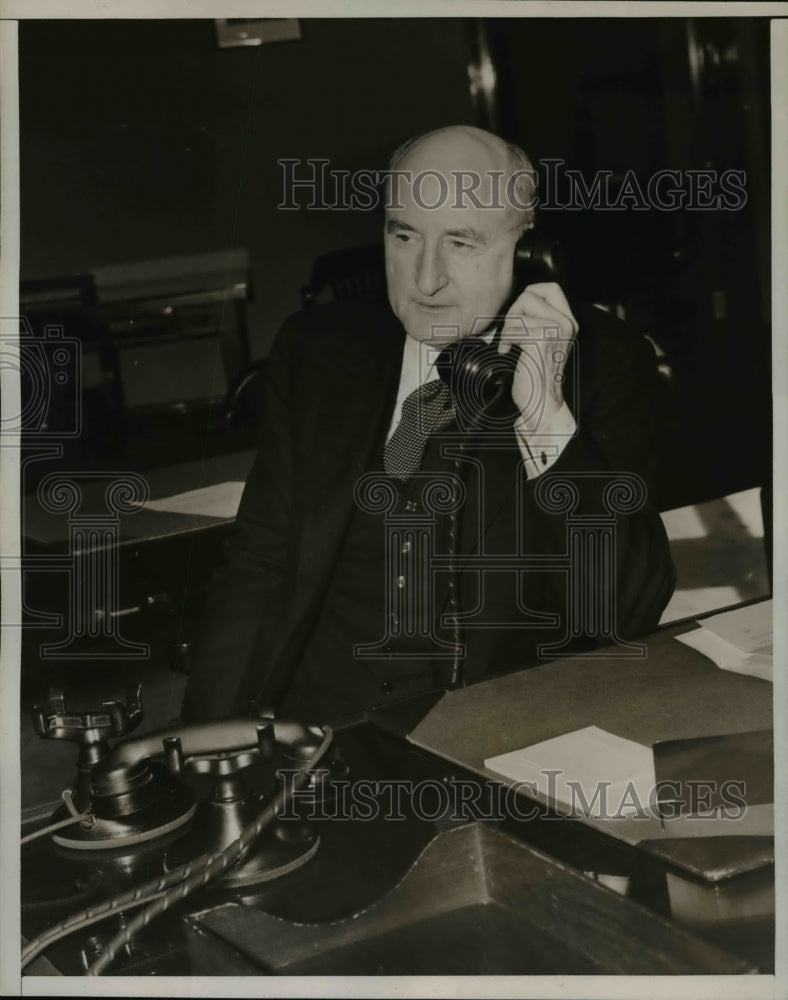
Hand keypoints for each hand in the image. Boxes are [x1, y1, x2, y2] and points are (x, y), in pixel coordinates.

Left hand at [498, 282, 578, 431]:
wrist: (543, 402)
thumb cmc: (537, 374)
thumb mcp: (545, 340)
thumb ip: (540, 319)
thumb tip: (520, 301)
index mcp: (569, 322)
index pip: (551, 288)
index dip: (531, 293)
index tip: (521, 312)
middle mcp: (566, 323)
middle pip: (530, 295)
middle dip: (513, 312)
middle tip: (512, 332)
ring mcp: (555, 330)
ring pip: (518, 312)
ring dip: (508, 329)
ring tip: (511, 345)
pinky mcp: (541, 339)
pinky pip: (513, 328)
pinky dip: (505, 340)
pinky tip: (507, 352)